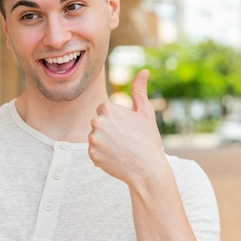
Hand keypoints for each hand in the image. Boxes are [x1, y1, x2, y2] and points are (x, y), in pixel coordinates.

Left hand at [88, 69, 166, 187]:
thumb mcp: (145, 113)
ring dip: (105, 142)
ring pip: (96, 137)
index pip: (104, 109)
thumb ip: (139, 90)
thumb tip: (144, 71)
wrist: (147, 170)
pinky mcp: (92, 155)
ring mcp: (93, 140)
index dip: (117, 119)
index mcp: (107, 109)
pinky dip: (103, 155)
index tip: (127, 127)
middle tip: (125, 140)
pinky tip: (116, 158)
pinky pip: (94, 152)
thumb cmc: (148, 139)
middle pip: (98, 123)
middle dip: (109, 130)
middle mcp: (97, 122)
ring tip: (121, 149)